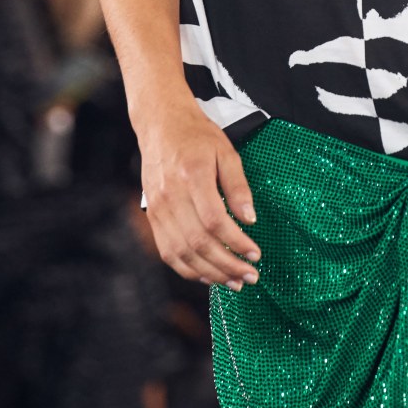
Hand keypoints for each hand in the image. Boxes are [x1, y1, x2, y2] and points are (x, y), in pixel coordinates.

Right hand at [134, 88, 261, 290]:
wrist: (161, 125)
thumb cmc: (197, 136)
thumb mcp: (226, 152)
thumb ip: (238, 187)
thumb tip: (249, 220)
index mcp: (192, 175)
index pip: (214, 221)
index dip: (236, 243)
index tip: (255, 254)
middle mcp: (170, 195)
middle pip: (198, 242)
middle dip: (227, 265)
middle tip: (250, 276)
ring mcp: (157, 208)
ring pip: (181, 253)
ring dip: (209, 273)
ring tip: (233, 282)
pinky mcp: (152, 216)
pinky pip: (167, 251)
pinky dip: (188, 269)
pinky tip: (208, 275)